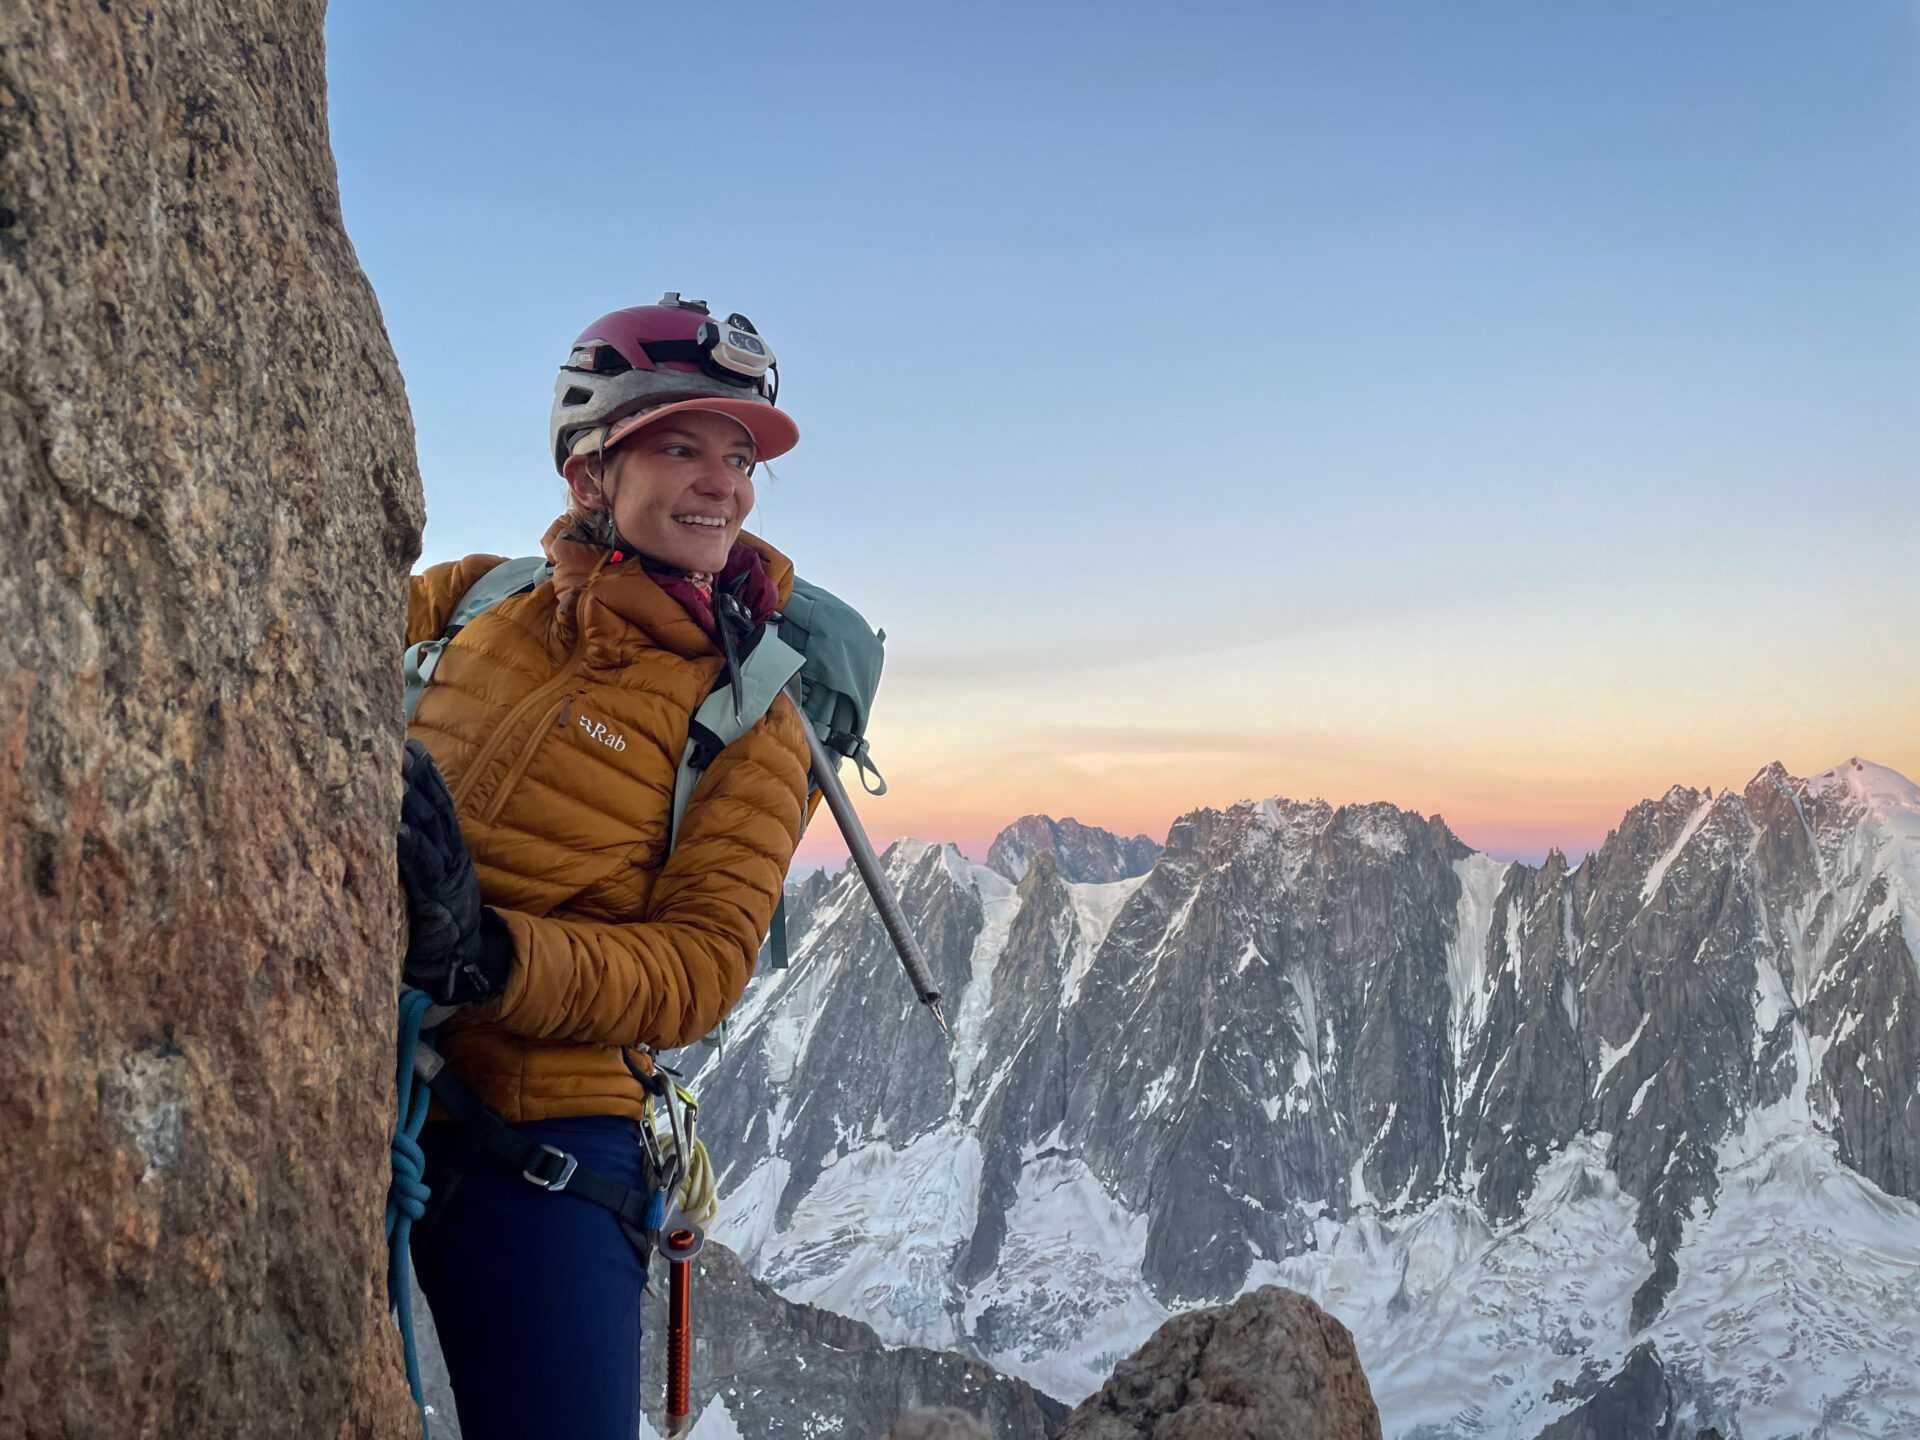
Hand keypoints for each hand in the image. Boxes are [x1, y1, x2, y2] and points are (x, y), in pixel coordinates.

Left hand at [396, 739, 511, 1004]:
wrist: (464, 964)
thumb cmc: (437, 927)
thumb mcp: (428, 887)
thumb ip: (414, 862)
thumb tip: (383, 832)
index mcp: (449, 851)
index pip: (438, 804)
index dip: (426, 774)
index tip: (409, 744)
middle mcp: (451, 856)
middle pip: (433, 808)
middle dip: (416, 776)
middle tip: (396, 746)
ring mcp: (446, 876)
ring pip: (429, 830)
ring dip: (410, 801)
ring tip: (391, 773)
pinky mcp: (436, 899)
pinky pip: (422, 868)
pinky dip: (409, 845)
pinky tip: (395, 827)